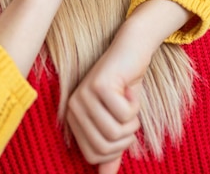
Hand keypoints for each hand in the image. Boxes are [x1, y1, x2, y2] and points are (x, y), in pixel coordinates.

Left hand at [66, 41, 143, 169]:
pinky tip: (128, 89)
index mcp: (74, 118)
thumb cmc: (124, 89)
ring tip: (127, 101)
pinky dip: (135, 105)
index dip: (116, 149)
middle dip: (127, 136)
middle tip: (127, 114)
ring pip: (116, 131)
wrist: (130, 53)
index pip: (94, 156)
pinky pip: (125, 113)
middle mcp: (74, 107)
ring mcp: (84, 95)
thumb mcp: (118, 122)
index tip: (121, 127)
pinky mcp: (98, 85)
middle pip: (106, 146)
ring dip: (132, 120)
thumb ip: (112, 150)